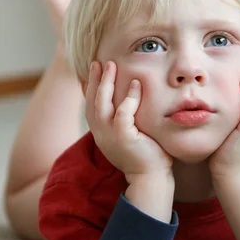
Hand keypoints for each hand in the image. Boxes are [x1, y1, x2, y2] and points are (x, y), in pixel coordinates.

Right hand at [85, 61, 172, 182]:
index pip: (90, 107)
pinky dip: (129, 98)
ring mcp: (110, 136)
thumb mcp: (129, 136)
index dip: (88, 88)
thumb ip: (125, 121)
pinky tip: (135, 84)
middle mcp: (101, 134)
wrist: (151, 178)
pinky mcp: (124, 138)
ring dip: (105, 83)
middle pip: (92, 102)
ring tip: (110, 65)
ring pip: (102, 104)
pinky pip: (123, 113)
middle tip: (98, 62)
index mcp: (101, 134)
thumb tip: (127, 105)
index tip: (91, 71)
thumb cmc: (146, 156)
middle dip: (94, 80)